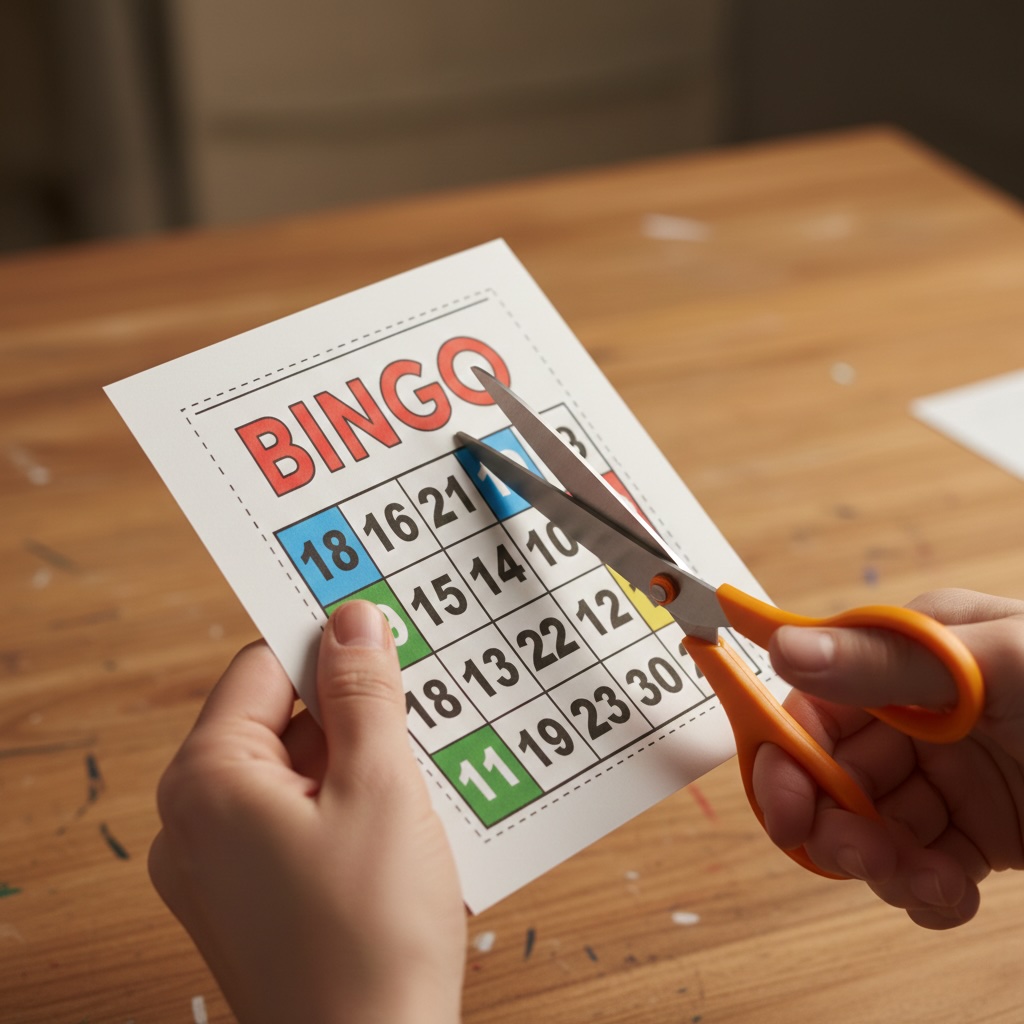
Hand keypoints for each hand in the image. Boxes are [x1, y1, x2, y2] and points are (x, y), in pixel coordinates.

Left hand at [149, 601, 465, 1023]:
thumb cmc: (369, 939)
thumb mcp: (380, 788)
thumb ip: (364, 694)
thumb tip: (353, 620)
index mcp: (207, 781)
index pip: (263, 666)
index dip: (327, 641)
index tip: (383, 625)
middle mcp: (200, 820)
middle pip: (284, 718)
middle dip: (356, 709)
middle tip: (421, 709)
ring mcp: (226, 866)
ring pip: (303, 771)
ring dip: (364, 760)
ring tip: (422, 777)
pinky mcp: (259, 897)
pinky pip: (306, 819)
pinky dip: (355, 806)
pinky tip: (407, 823)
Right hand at [753, 588, 1023, 928]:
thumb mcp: (1002, 666)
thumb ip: (890, 661)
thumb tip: (785, 646)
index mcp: (912, 657)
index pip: (815, 698)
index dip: (784, 747)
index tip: (783, 798)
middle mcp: (917, 716)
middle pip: (830, 771)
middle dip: (829, 816)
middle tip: (851, 849)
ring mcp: (946, 779)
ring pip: (865, 825)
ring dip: (877, 862)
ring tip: (921, 878)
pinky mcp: (977, 837)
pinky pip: (916, 868)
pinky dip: (919, 891)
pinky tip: (949, 893)